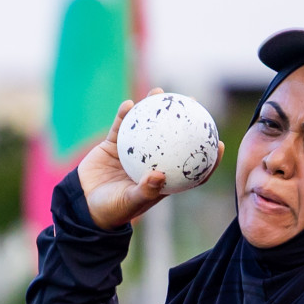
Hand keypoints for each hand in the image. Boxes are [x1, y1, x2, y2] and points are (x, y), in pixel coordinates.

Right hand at [76, 88, 225, 229]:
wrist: (84, 205)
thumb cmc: (111, 210)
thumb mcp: (130, 203)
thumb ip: (145, 190)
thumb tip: (159, 175)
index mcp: (163, 179)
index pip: (191, 168)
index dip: (207, 157)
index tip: (219, 142)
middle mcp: (151, 162)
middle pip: (173, 138)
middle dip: (184, 119)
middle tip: (192, 102)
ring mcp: (133, 152)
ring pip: (147, 126)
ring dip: (152, 108)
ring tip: (158, 93)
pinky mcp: (113, 145)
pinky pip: (121, 126)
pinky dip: (125, 115)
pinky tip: (128, 104)